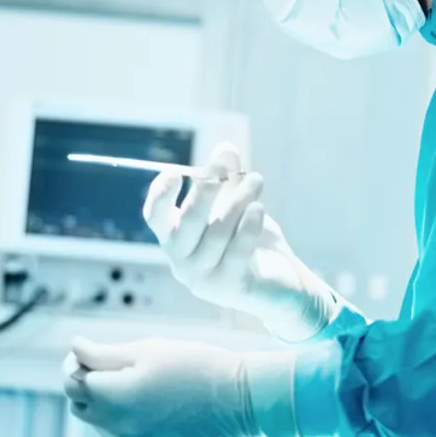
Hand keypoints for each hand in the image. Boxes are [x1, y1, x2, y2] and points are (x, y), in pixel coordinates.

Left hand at [63, 337, 287, 436]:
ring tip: (135, 384)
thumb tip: (75, 348)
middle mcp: (120, 429)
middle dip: (84, 385)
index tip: (85, 351)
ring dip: (105, 404)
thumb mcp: (146, 350)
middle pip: (80, 407)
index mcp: (116, 398)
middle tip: (103, 365)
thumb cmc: (193, 365)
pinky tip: (152, 406)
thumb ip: (102, 354)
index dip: (73, 363)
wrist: (238, 400)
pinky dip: (126, 422)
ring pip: (101, 425)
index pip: (71, 382)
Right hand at [142, 143, 339, 341]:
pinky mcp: (227, 288)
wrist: (280, 283)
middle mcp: (181, 260)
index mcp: (175, 237)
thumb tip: (224, 148)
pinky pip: (236, 253)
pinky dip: (247, 228)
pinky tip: (258, 209)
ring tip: (256, 180)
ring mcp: (202, 278)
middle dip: (206, 189)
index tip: (177, 173)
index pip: (155, 216)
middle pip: (188, 221)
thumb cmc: (250, 241)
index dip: (160, 195)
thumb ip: (228, 179)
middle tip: (224, 164)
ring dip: (238, 201)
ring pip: (217, 233)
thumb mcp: (238, 205)